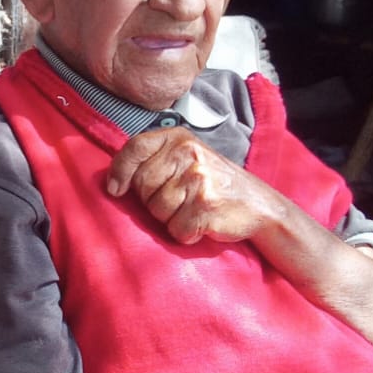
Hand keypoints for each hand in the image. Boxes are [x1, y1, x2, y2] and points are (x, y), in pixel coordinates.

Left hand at [106, 127, 283, 244]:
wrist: (259, 204)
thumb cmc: (214, 183)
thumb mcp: (187, 158)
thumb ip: (155, 159)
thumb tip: (113, 179)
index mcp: (180, 138)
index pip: (135, 147)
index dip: (120, 170)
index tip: (115, 188)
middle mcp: (188, 154)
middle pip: (142, 184)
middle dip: (152, 200)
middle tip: (177, 200)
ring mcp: (198, 180)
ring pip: (156, 210)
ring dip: (169, 219)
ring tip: (191, 210)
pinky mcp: (206, 207)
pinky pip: (175, 229)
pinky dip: (185, 233)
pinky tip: (201, 223)